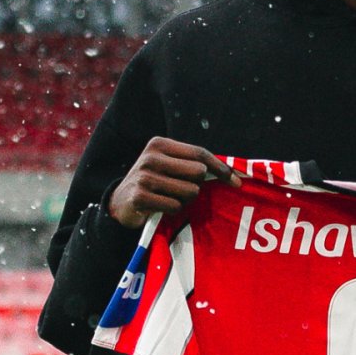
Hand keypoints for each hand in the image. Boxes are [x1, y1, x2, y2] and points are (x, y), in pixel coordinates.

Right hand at [107, 137, 240, 228]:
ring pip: (189, 191)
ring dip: (184, 200)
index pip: (199, 153)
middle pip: (197, 172)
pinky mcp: (139, 196)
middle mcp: (150, 157)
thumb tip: (232, 174)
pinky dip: (172, 210)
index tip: (235, 181)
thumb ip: (194, 165)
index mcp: (160, 144)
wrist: (120, 202)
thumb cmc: (154, 183)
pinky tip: (160, 207)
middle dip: (196, 185)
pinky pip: (175, 206)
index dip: (220, 167)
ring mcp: (144, 176)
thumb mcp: (170, 166)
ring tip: (169, 198)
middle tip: (181, 190)